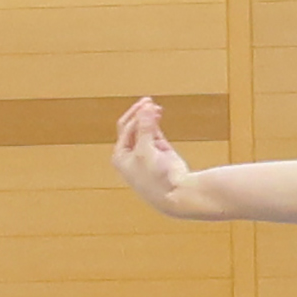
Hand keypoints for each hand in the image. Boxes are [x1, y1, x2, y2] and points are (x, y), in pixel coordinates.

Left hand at [112, 97, 192, 216]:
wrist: (175, 195)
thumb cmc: (155, 178)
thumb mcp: (145, 150)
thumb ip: (145, 128)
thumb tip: (146, 108)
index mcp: (121, 157)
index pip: (125, 130)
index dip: (135, 115)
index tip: (147, 105)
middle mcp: (132, 155)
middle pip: (133, 129)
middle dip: (140, 115)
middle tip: (149, 101)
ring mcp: (147, 154)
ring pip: (145, 131)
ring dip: (149, 119)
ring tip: (156, 108)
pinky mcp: (161, 155)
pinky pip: (155, 137)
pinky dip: (156, 126)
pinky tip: (158, 115)